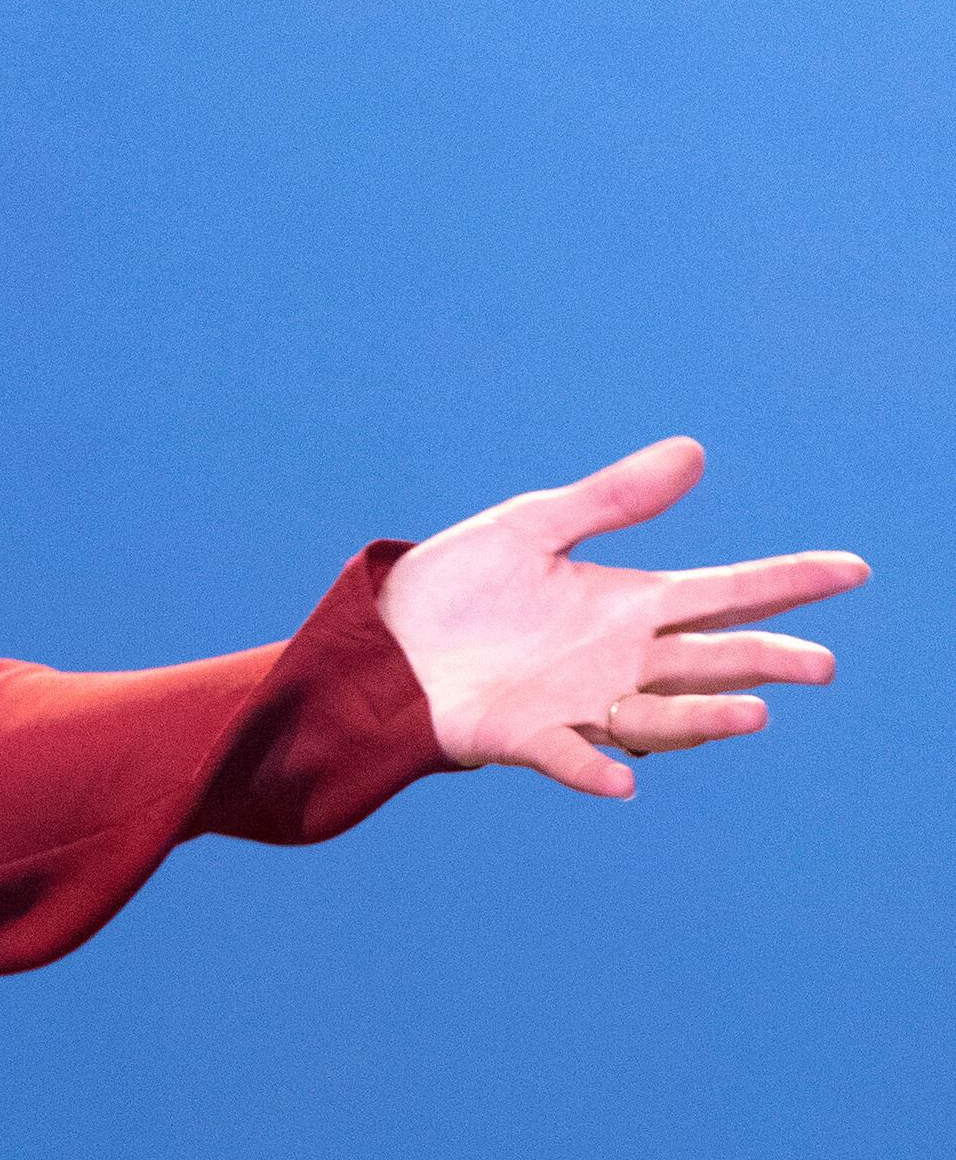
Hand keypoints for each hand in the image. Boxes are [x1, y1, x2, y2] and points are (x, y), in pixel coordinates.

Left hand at [378, 438, 866, 797]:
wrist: (379, 641)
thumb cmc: (457, 589)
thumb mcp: (531, 528)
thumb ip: (611, 500)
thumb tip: (694, 451)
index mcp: (626, 606)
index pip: (724, 592)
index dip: (788, 582)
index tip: (852, 569)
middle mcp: (618, 662)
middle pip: (710, 662)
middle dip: (764, 662)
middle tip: (821, 663)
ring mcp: (577, 705)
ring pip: (659, 718)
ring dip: (704, 720)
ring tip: (754, 713)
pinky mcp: (524, 737)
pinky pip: (567, 757)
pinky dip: (593, 770)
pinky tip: (620, 780)